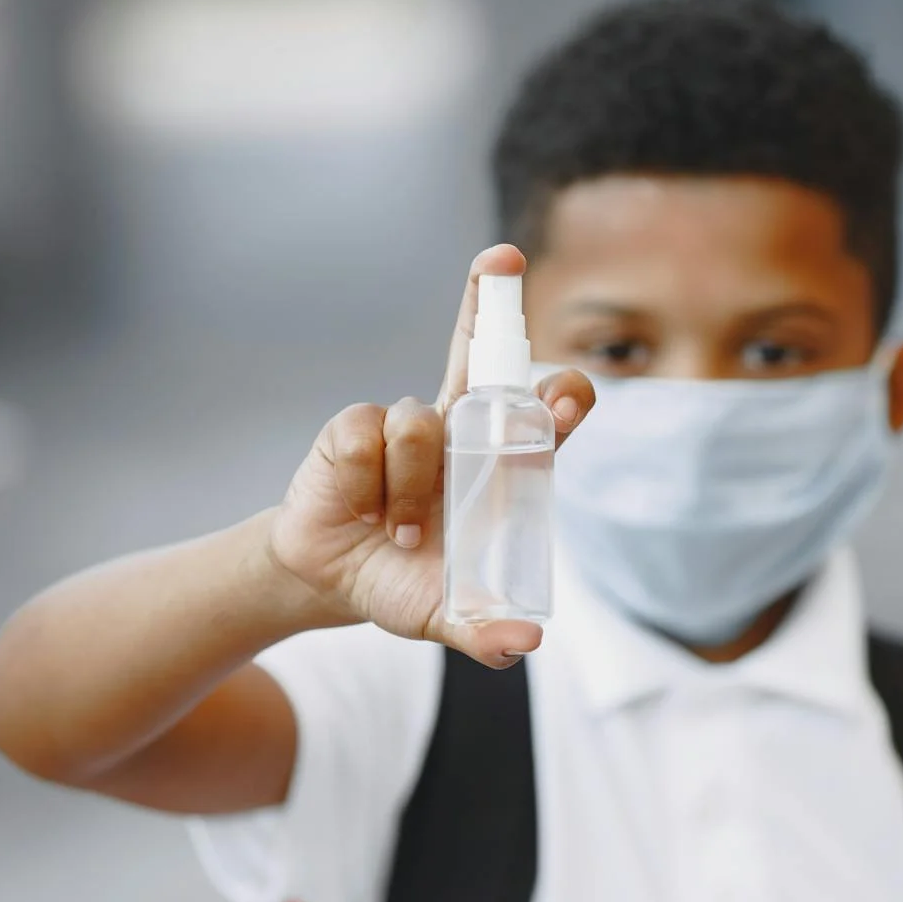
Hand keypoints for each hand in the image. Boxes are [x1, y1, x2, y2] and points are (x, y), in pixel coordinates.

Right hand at [266, 245, 594, 667]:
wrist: (334, 579)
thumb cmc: (408, 582)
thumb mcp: (451, 616)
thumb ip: (489, 632)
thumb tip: (523, 642)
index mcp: (504, 468)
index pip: (546, 419)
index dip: (561, 402)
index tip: (568, 395)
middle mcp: (463, 431)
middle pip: (485, 351)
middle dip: (492, 298)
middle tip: (503, 258)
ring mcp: (409, 424)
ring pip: (421, 423)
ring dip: (412, 490)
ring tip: (403, 532)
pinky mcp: (355, 428)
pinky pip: (367, 435)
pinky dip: (368, 482)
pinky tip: (365, 506)